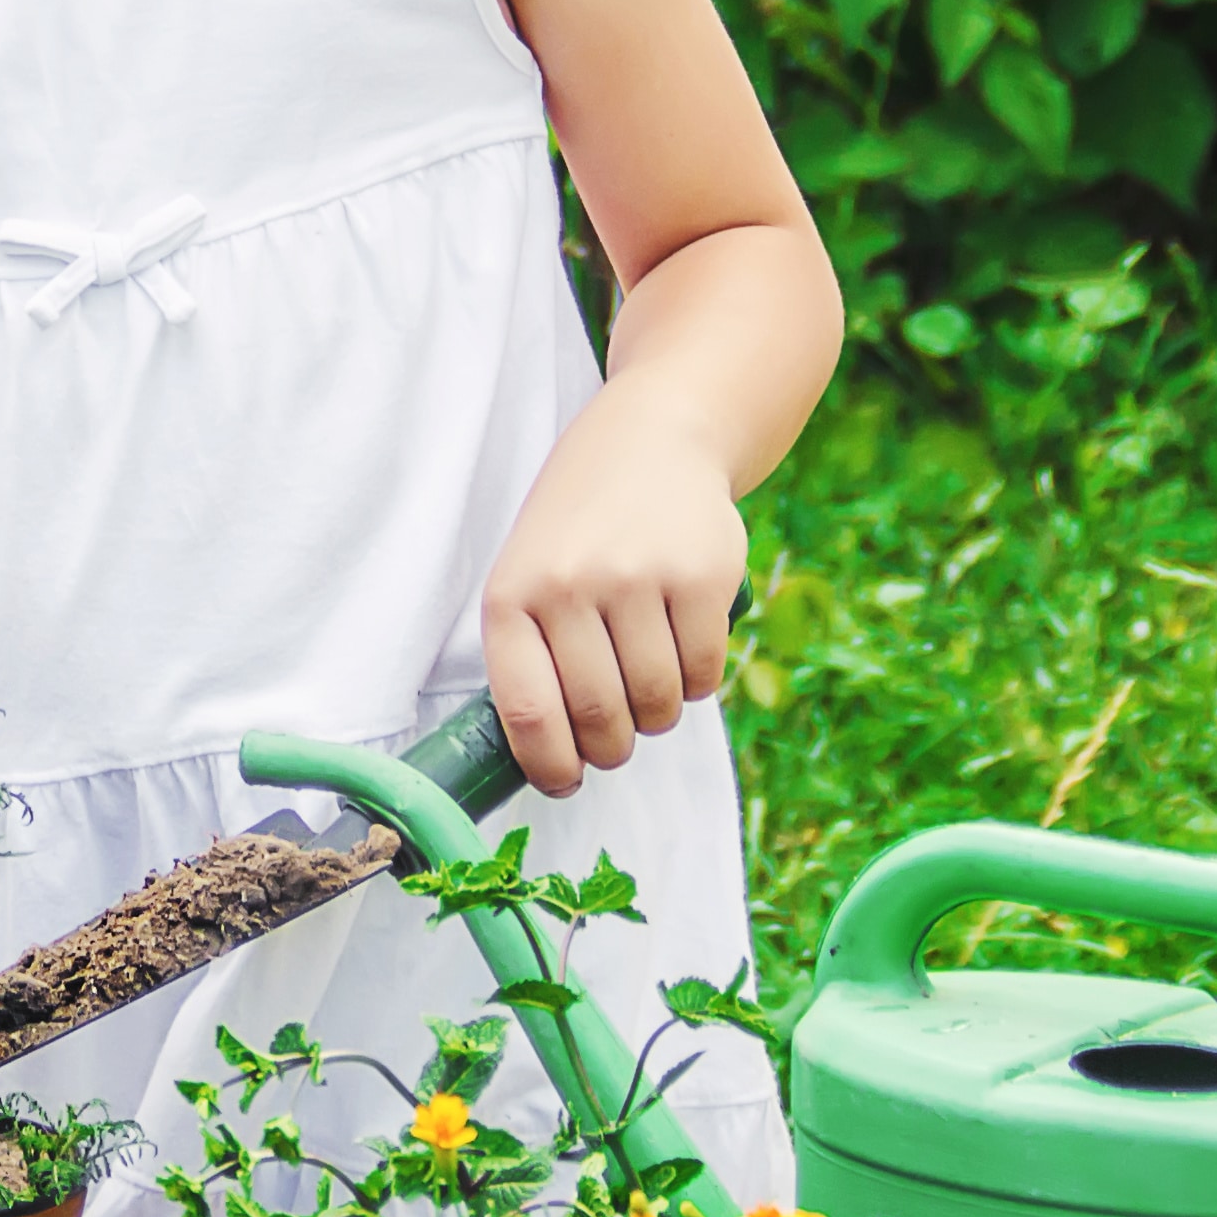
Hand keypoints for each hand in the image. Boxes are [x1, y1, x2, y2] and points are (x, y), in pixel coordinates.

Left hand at [480, 390, 745, 797]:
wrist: (654, 435)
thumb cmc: (581, 524)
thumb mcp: (530, 571)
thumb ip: (533, 654)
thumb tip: (550, 759)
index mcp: (512, 594)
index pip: (526, 713)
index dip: (549, 767)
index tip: (565, 781)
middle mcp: (569, 586)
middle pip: (599, 720)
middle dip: (611, 747)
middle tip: (616, 737)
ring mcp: (636, 579)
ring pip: (656, 705)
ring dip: (656, 714)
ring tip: (648, 678)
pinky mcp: (701, 578)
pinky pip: (703, 676)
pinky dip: (696, 681)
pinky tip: (682, 644)